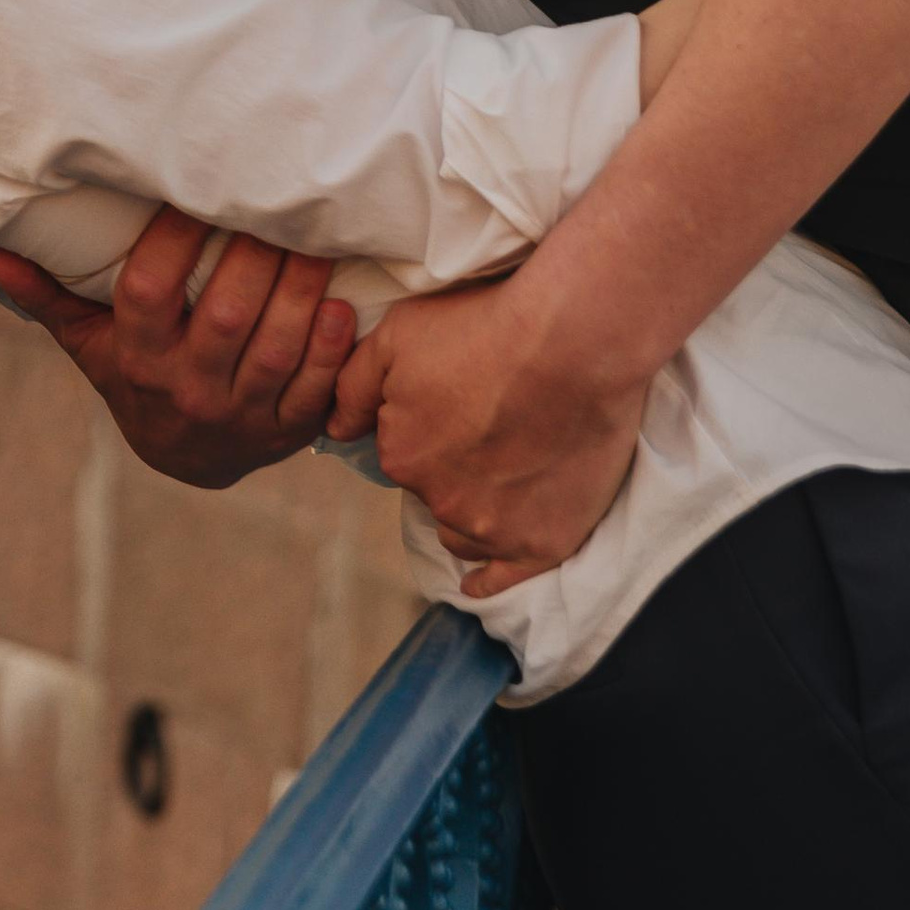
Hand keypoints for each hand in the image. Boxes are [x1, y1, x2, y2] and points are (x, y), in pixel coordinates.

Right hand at [0, 205, 357, 491]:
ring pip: (276, 347)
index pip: (149, 291)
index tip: (196, 190)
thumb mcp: (90, 343)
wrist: (188, 460)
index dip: (174, 238)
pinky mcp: (289, 431)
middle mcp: (188, 390)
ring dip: (301, 289)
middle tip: (276, 201)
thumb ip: (49, 297)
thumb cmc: (136, 376)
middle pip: (223, 315)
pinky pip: (316, 387)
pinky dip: (330, 346)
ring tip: (316, 238)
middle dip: (253, 254)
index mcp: (138, 359)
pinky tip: (340, 302)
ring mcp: (242, 415)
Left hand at [327, 272, 647, 596]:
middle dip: (454, 466)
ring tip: (504, 476)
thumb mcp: (398, 335)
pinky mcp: (543, 543)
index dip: (431, 427)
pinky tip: (481, 582)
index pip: (404, 453)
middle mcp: (440, 501)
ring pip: (465, 531)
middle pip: (436, 491)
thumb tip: (335, 430)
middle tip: (492, 426)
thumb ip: (354, 385)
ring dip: (474, 511)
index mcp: (401, 456)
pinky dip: (492, 579)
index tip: (461, 401)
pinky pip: (504, 578)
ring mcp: (493, 528)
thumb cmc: (485, 327)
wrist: (575, 341)